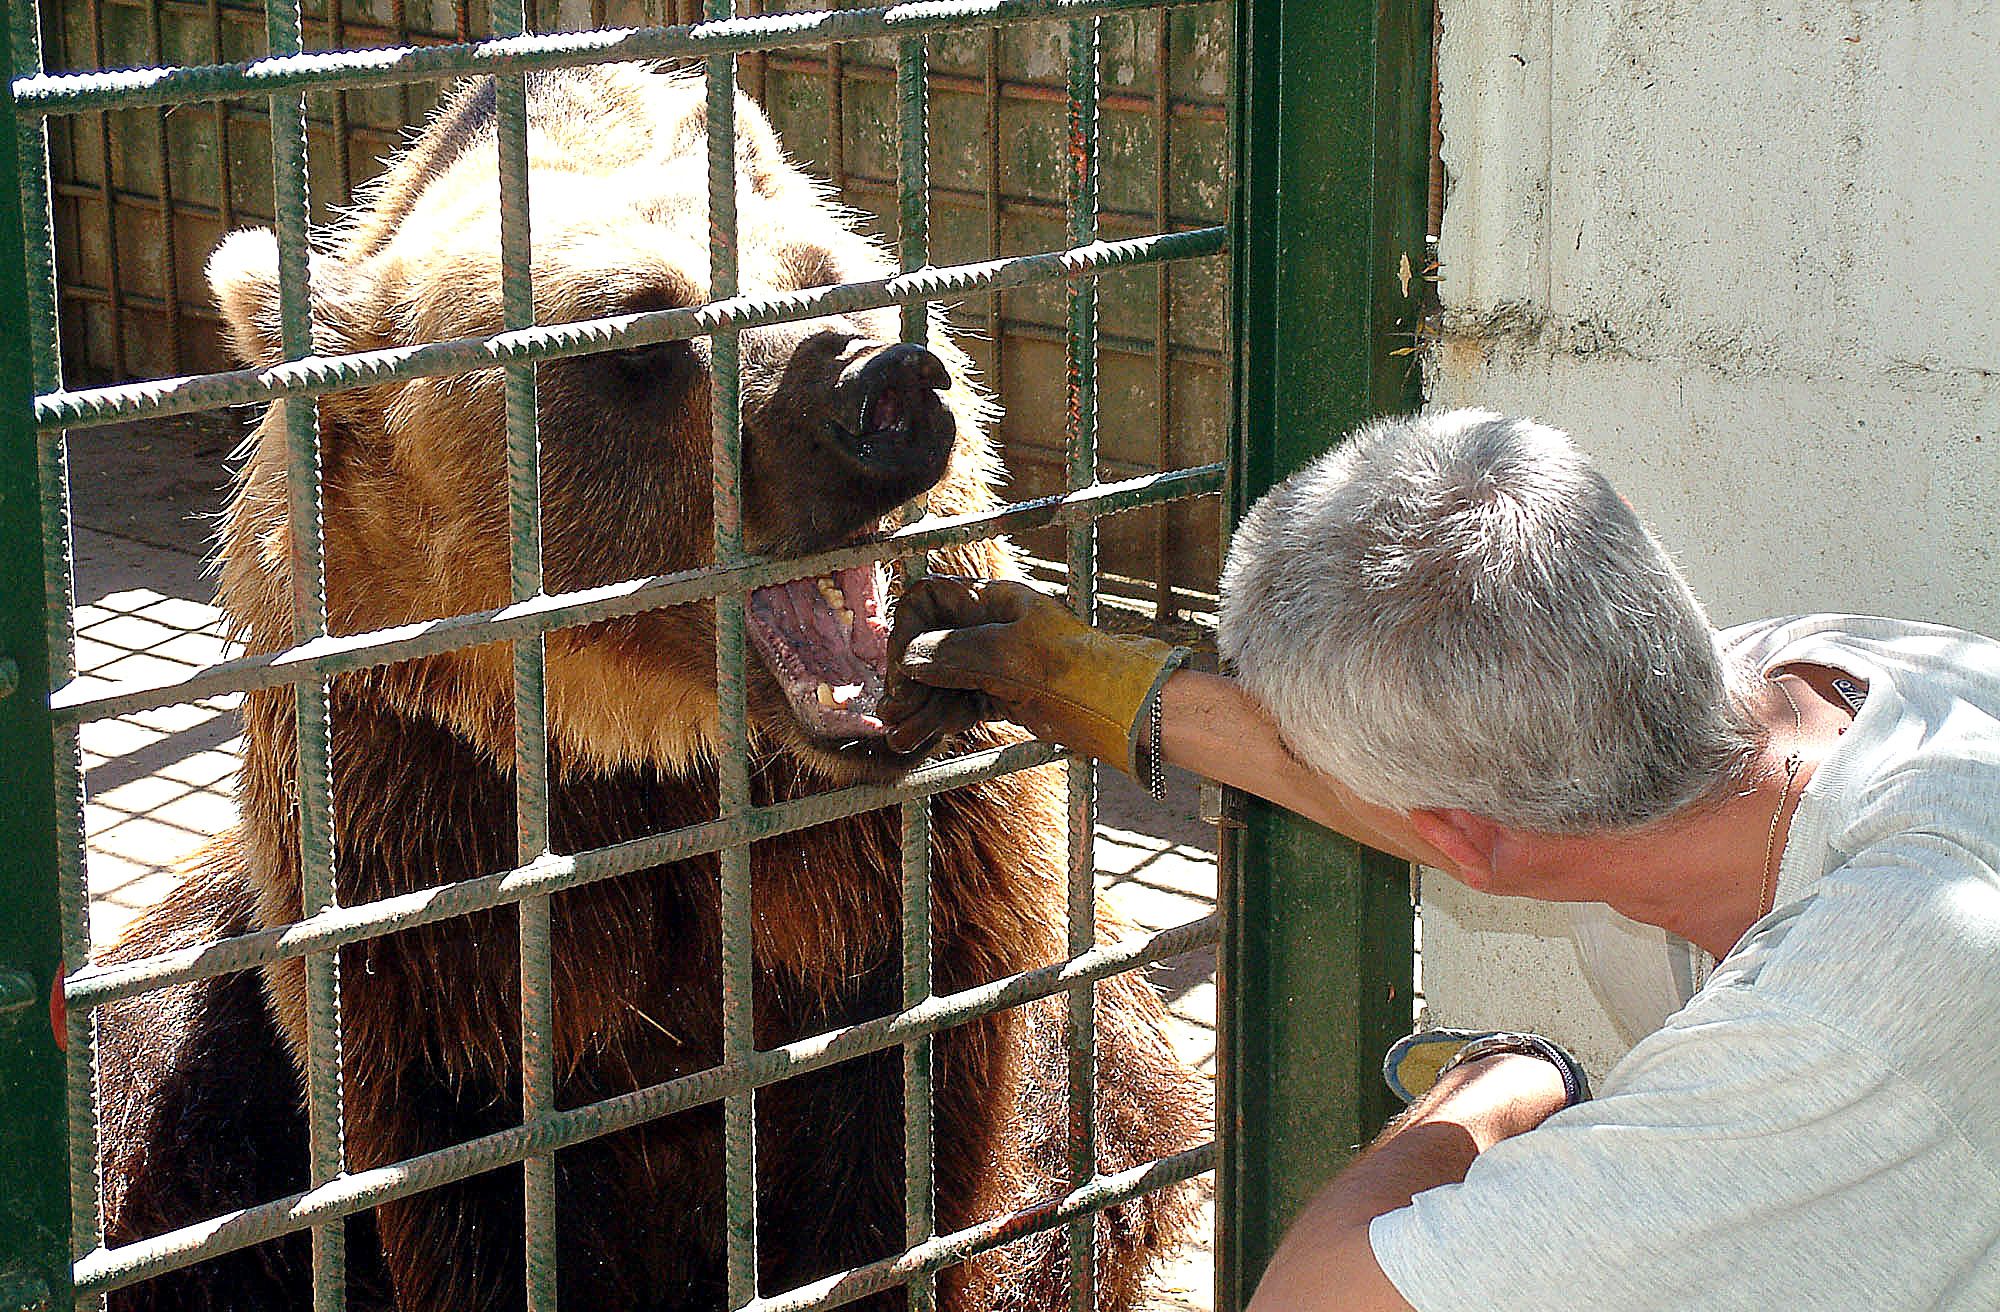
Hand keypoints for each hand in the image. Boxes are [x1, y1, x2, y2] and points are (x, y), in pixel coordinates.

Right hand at [881, 577, 1185, 774]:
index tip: (900, 669)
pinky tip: (919, 737)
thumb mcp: (1011, 655)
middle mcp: (989, 628)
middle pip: (929, 644)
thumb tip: (908, 658)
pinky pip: (958, 703)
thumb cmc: (1075, 670)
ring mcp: (995, 663)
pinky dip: (937, 719)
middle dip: (908, 677)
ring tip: (900, 735)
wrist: (1121, 711)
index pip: (929, 601)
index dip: (908, 631)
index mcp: (993, 600)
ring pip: (940, 680)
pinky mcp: (1002, 696)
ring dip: (918, 706)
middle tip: (894, 710)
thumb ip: (955, 653)